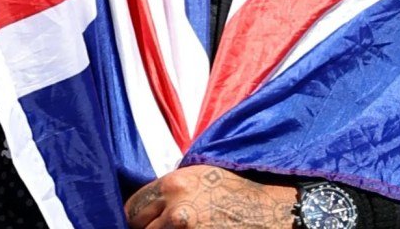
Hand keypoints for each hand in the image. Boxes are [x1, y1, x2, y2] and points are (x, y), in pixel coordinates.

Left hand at [124, 165, 297, 228]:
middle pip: (139, 227)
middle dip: (148, 227)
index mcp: (174, 185)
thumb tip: (146, 203)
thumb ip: (170, 188)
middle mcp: (175, 210)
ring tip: (180, 228)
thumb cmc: (235, 193)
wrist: (266, 214)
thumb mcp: (199, 175)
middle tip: (162, 225)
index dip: (138, 216)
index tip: (142, 220)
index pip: (133, 208)